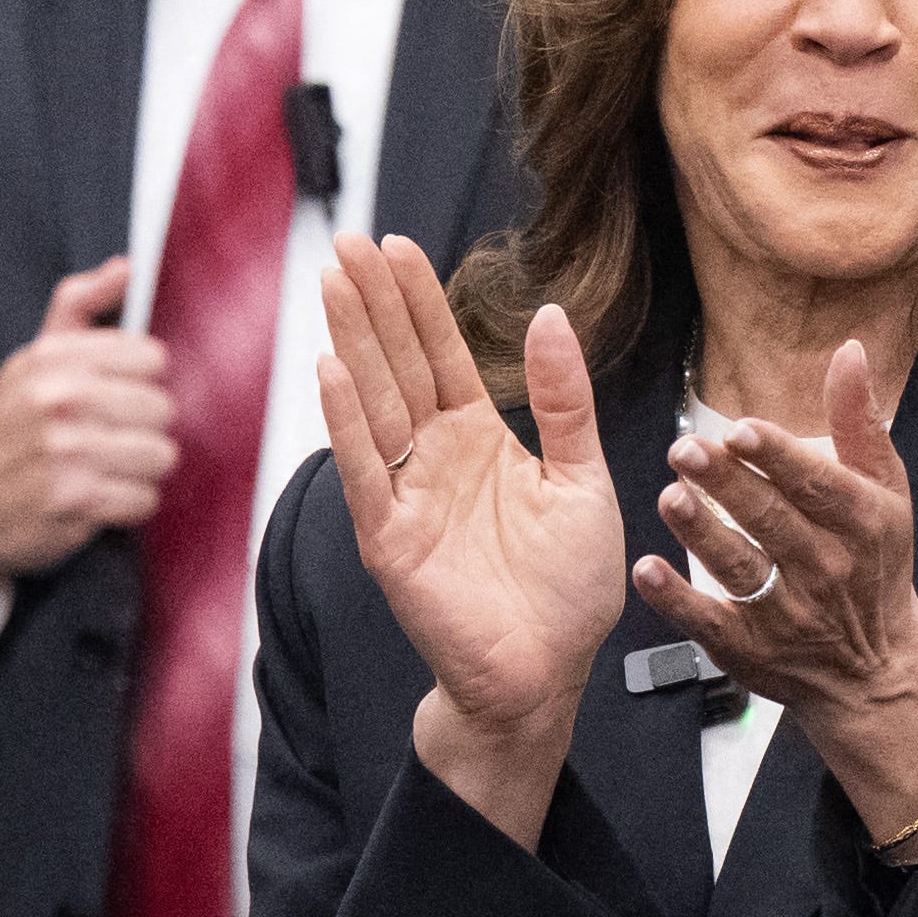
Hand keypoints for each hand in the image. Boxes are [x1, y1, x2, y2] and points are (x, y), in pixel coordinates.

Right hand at [0, 259, 176, 605]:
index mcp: (53, 358)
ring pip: (161, 454)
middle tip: (110, 436)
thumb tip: (126, 267)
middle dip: (143, 427)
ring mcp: (68, 451)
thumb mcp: (37, 357)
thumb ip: (80, 305)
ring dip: (141, 468)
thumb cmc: (17, 423)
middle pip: (161, 408)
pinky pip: (146, 498)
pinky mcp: (78, 499)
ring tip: (108, 467)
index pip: (150, 357)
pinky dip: (130, 503)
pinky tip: (101, 496)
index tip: (117, 394)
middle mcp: (59, 399)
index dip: (140, 380)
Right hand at [312, 232, 624, 850]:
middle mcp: (435, 460)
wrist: (546, 674)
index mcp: (480, 440)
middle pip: (398, 365)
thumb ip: (565, 402)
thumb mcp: (584, 481)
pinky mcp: (391, 539)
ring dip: (353, 342)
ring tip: (334, 282)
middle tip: (348, 242)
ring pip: (374, 403)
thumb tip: (551, 315)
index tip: (398, 245)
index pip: (441, 354)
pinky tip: (333, 371)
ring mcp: (407, 496)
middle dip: (374, 304)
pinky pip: (366, 471)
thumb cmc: (566, 592)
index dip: (419, 301)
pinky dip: (348, 423)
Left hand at [653, 337, 917, 852]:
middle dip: (728, 485)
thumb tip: (850, 349)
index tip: (741, 429)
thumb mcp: (886, 493)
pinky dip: (677, 601)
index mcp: (862, 523)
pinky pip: (709, 623)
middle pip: (773, 522)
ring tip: (669, 497)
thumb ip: (860, 422)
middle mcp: (827, 570)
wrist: (875, 673)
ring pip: (740, 569)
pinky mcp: (751, 650)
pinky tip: (647, 569)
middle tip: (684, 449)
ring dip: (702, 533)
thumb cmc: (876, 565)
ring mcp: (788, 614)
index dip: (779, 458)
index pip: (818, 485)